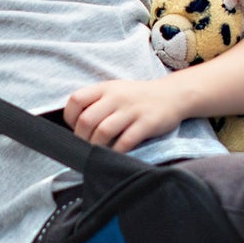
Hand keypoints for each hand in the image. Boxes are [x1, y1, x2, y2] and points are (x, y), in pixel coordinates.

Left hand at [64, 79, 186, 152]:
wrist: (173, 95)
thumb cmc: (138, 97)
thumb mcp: (115, 91)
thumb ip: (96, 102)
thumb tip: (75, 125)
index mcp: (105, 88)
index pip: (76, 100)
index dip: (70, 118)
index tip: (76, 128)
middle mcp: (116, 97)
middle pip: (86, 120)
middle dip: (82, 138)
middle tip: (86, 146)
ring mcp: (132, 110)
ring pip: (103, 132)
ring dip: (97, 147)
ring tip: (99, 152)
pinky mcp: (147, 123)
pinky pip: (125, 141)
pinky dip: (117, 152)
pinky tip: (116, 154)